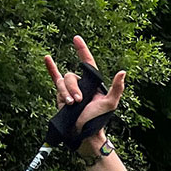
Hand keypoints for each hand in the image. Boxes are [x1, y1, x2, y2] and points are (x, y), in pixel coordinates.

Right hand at [43, 35, 126, 154]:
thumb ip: (117, 88)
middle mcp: (81, 84)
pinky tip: (47, 58)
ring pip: (62, 82)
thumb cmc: (98, 118)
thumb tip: (123, 72)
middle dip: (73, 88)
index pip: (87, 62)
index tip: (76, 38)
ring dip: (65, 93)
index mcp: (93, 83)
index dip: (82, 50)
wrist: (83, 131)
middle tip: (78, 101)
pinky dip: (50, 68)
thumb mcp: (110, 103)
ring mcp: (70, 89)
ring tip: (72, 104)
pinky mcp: (61, 95)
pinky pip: (54, 78)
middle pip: (71, 76)